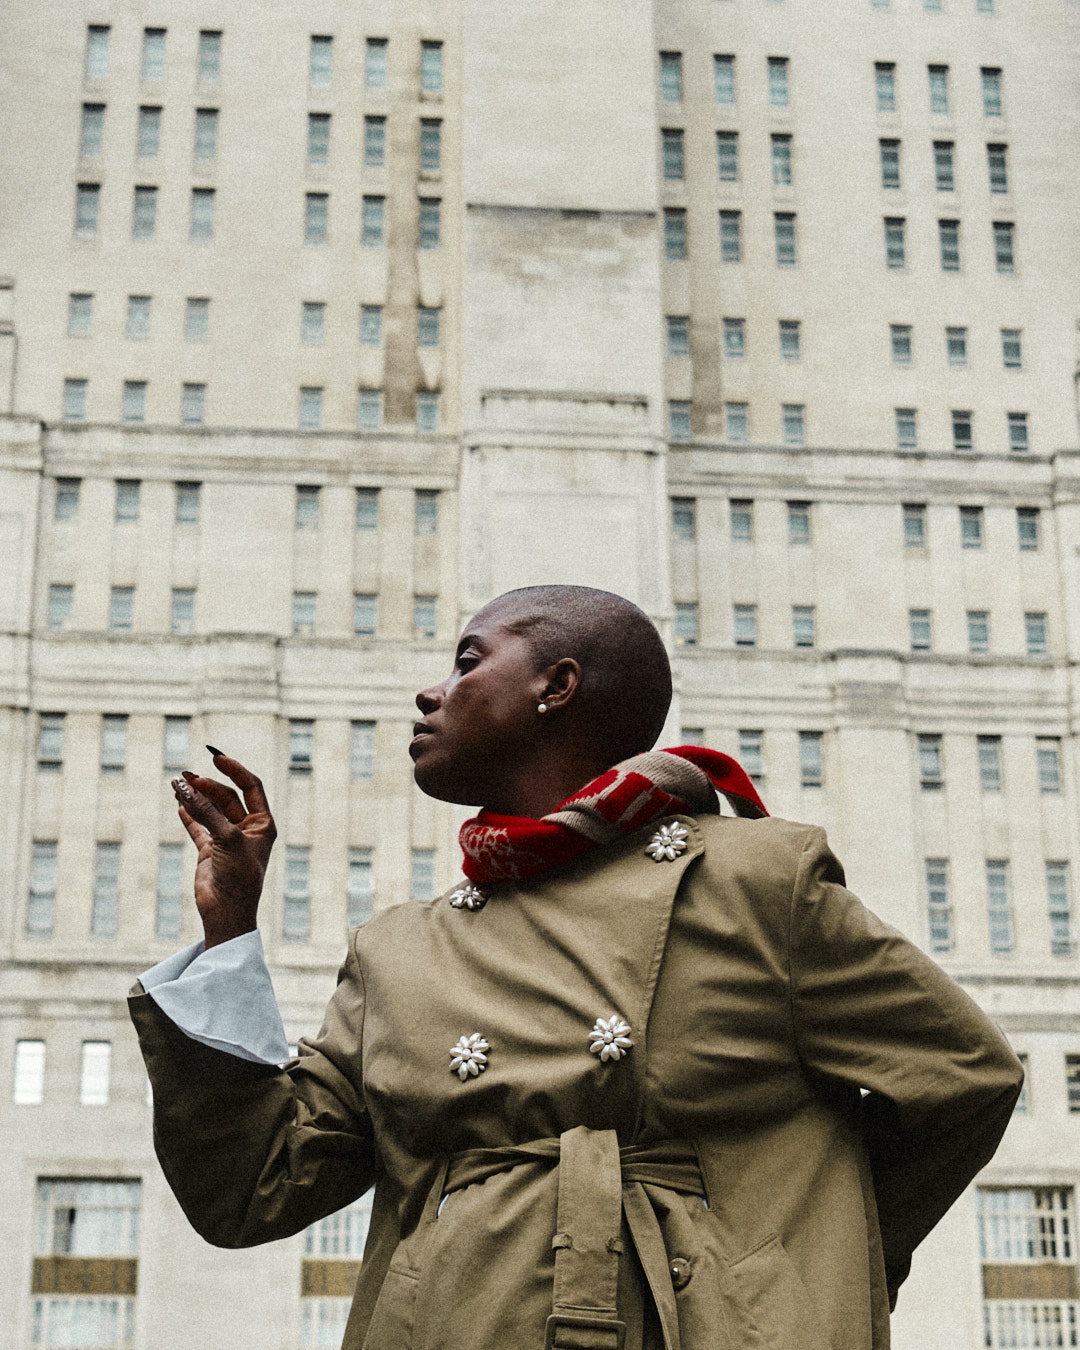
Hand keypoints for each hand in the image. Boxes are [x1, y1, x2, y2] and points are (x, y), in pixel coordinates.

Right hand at [171, 754, 276, 948]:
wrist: (227, 912)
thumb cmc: (238, 876)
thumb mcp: (226, 838)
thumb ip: (206, 811)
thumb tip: (183, 786)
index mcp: (263, 824)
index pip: (251, 786)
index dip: (234, 769)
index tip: (215, 757)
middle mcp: (247, 829)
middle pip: (226, 797)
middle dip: (206, 785)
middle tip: (185, 777)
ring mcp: (227, 840)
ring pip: (210, 810)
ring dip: (194, 797)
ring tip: (175, 784)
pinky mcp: (209, 852)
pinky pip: (198, 828)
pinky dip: (188, 816)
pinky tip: (178, 804)